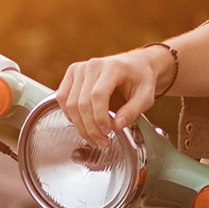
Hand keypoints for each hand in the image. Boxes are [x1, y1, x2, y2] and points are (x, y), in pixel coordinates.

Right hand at [54, 45, 170, 144]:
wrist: (136, 65)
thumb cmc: (141, 80)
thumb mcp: (146, 96)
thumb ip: (133, 111)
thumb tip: (117, 126)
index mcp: (112, 67)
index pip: (97, 95)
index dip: (99, 118)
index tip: (108, 132)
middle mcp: (93, 65)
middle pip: (82, 102)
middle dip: (91, 128)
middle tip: (102, 142)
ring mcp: (80, 68)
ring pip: (70, 103)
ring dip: (80, 125)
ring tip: (94, 138)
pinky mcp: (72, 73)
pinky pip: (62, 97)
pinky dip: (70, 115)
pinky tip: (82, 124)